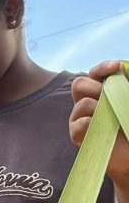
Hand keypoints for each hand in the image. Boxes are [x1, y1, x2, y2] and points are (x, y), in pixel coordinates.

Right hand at [71, 60, 128, 181]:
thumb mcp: (127, 103)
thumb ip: (123, 88)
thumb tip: (119, 68)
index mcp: (101, 93)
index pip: (94, 74)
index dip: (102, 68)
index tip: (116, 67)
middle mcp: (87, 103)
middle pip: (79, 84)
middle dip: (95, 87)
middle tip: (110, 97)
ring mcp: (80, 119)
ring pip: (82, 103)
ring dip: (100, 109)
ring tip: (114, 121)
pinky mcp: (77, 135)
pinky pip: (80, 123)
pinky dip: (92, 124)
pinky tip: (104, 130)